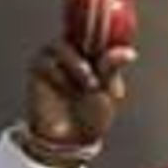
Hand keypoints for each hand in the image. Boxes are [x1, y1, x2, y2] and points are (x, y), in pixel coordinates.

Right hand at [25, 30, 136, 155]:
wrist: (71, 140)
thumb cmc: (92, 116)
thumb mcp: (109, 91)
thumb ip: (112, 69)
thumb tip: (129, 52)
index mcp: (92, 53)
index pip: (94, 31)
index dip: (99, 28)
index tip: (108, 34)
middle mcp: (72, 51)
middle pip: (75, 32)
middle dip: (88, 46)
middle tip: (99, 63)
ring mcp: (54, 58)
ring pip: (62, 46)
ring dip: (76, 63)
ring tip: (89, 84)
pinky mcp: (38, 68)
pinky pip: (47, 62)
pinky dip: (59, 75)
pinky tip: (65, 89)